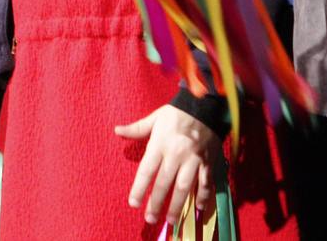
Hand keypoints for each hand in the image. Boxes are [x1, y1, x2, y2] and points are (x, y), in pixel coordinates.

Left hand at [115, 104, 219, 226]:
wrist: (204, 107)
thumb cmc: (175, 114)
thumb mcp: (154, 119)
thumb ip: (136, 129)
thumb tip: (117, 130)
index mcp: (160, 144)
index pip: (147, 170)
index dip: (139, 188)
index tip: (133, 203)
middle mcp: (176, 154)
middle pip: (164, 183)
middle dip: (156, 202)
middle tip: (150, 218)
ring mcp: (194, 159)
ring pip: (185, 187)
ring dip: (178, 205)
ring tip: (171, 220)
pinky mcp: (209, 162)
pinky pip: (206, 183)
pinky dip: (203, 196)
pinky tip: (199, 208)